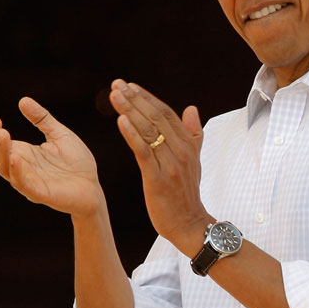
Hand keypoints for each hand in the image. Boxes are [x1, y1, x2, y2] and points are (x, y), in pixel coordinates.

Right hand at [0, 98, 102, 215]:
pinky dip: (17, 171)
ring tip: (3, 133)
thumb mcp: (59, 134)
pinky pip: (23, 184)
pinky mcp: (40, 193)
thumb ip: (42, 119)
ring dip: (2, 151)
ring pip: (5, 168)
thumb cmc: (76, 162)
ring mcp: (28, 181)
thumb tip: (22, 100)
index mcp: (23, 153)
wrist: (93, 187)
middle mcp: (20, 167)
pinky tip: (16, 157)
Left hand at [109, 80, 207, 253]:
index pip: (166, 113)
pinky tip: (120, 121)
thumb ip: (193, 133)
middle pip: (156, 117)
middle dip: (135, 99)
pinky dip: (132, 134)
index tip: (130, 85)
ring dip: (130, 110)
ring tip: (114, 95)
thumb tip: (191, 108)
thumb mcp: (194, 160)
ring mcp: (171, 163)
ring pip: (148, 130)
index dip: (147, 98)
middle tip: (117, 84)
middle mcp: (181, 150)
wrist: (189, 223)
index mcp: (188, 143)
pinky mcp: (158, 178)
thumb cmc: (186, 193)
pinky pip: (144, 152)